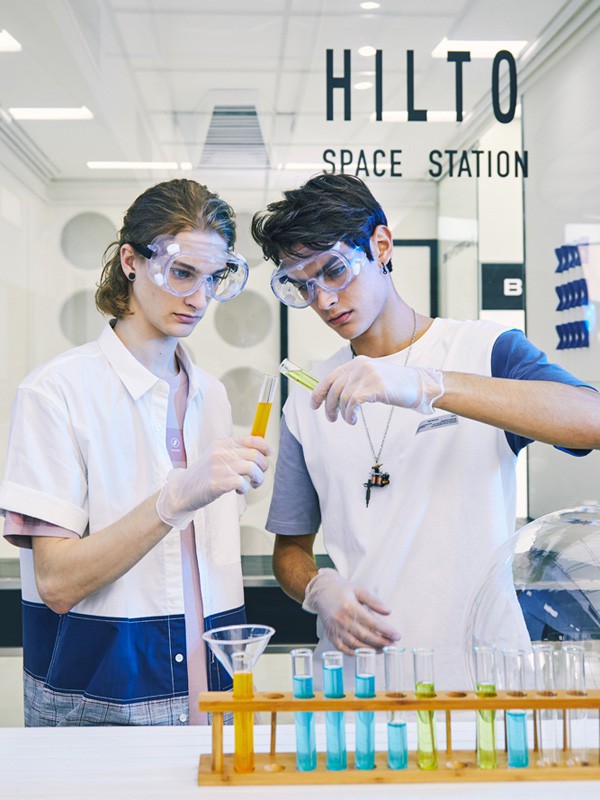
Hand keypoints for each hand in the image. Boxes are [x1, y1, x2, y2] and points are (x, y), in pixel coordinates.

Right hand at [156, 436, 269, 528]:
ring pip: (252, 468)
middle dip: (263, 467)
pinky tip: (239, 491)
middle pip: (255, 455)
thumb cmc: (205, 474)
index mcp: (222, 443)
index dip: (265, 447)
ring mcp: (219, 467)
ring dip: (258, 479)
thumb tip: (262, 450)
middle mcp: (221, 452)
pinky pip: (242, 483)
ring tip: (252, 484)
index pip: (252, 439)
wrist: (183, 490)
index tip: (269, 454)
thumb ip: (236, 451)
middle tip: (258, 476)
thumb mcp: (217, 456)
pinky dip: (245, 488)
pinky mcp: (218, 483)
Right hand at [302, 568, 399, 654]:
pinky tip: (366, 652)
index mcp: (349, 606)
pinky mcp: (330, 635)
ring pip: (354, 644)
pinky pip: (343, 649)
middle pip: (364, 636)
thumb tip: (388, 612)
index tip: (397, 636)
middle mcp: (341, 619)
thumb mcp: (360, 589)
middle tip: (393, 645)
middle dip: (381, 642)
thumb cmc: (344, 590)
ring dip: (370, 650)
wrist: (322, 592)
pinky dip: (355, 653)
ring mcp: (335, 629)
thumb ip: (374, 600)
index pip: (371, 622)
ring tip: (383, 650)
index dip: (385, 631)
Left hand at [310, 356, 443, 423]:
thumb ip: (354, 382)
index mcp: (357, 362)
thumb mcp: (371, 377)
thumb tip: (335, 396)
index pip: (330, 377)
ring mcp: (368, 375)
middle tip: (331, 418)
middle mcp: (360, 366)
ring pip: (343, 398)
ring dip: (343, 413)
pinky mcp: (375, 387)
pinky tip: (354, 419)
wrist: (420, 385)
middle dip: (329, 406)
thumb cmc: (396, 385)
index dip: (319, 392)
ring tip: (349, 419)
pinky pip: (353, 403)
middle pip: (334, 389)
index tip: (314, 405)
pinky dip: (350, 414)